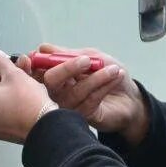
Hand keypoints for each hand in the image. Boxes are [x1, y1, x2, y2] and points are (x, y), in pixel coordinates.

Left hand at [0, 51, 52, 142]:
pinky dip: (9, 95)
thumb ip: (1, 62)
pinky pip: (4, 108)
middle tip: (2, 63)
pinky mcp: (7, 130)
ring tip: (18, 70)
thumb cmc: (27, 105)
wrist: (46, 127)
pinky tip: (21, 84)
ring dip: (6, 82)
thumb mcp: (13, 75)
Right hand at [21, 44, 147, 145]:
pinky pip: (89, 101)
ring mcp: (70, 107)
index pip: (39, 70)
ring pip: (74, 92)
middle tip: (86, 60)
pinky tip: (116, 77)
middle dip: (67, 69)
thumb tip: (44, 48)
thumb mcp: (92, 56)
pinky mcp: (83, 118)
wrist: (131, 97)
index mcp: (58, 76)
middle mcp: (59, 93)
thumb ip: (68, 54)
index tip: (37, 55)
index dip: (34, 64)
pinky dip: (104, 86)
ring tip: (113, 69)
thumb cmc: (110, 74)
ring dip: (96, 78)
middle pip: (51, 82)